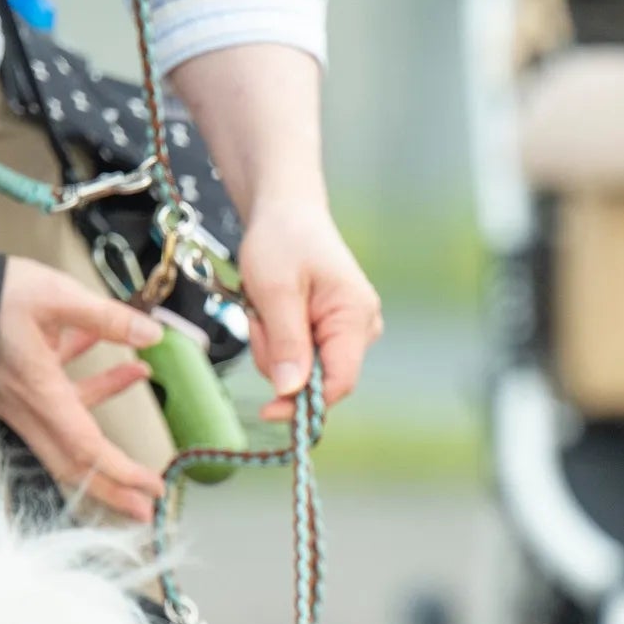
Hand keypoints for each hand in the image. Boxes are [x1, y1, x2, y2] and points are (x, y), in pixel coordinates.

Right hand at [0, 256, 166, 521]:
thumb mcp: (56, 295)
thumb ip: (107, 318)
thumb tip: (154, 336)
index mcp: (36, 391)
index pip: (85, 447)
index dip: (120, 472)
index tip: (152, 488)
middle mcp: (23, 409)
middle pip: (71, 464)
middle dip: (111, 488)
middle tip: (146, 510)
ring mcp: (15, 405)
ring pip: (66, 439)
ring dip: (105, 444)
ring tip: (142, 437)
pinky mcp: (12, 393)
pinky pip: (57, 406)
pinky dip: (91, 393)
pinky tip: (125, 369)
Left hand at [238, 199, 382, 422]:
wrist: (285, 213)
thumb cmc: (281, 241)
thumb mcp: (275, 290)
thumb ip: (286, 343)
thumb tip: (290, 392)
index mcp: (355, 316)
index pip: (339, 381)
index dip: (304, 403)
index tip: (267, 410)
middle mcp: (362, 329)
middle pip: (318, 379)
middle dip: (280, 359)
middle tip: (260, 318)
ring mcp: (349, 332)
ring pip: (304, 371)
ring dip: (274, 348)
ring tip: (265, 308)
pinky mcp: (332, 333)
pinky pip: (301, 357)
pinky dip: (278, 342)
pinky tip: (273, 313)